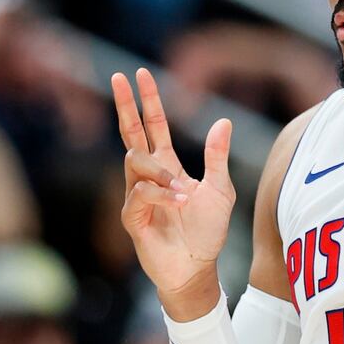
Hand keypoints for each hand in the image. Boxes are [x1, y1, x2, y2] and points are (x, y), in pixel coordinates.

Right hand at [112, 68, 234, 318]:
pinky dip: (162, 193)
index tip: (140, 75)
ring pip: (135, 161)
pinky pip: (140, 193)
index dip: (147, 101)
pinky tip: (180, 201)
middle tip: (119, 76)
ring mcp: (137, 196)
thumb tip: (223, 121)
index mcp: (167, 166)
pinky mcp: (133, 217)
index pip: (152, 126)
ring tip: (184, 190)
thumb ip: (217, 157)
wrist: (198, 269)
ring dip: (161, 170)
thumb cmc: (207, 232)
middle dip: (126, 104)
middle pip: (130, 133)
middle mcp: (148, 177)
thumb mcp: (221, 190)